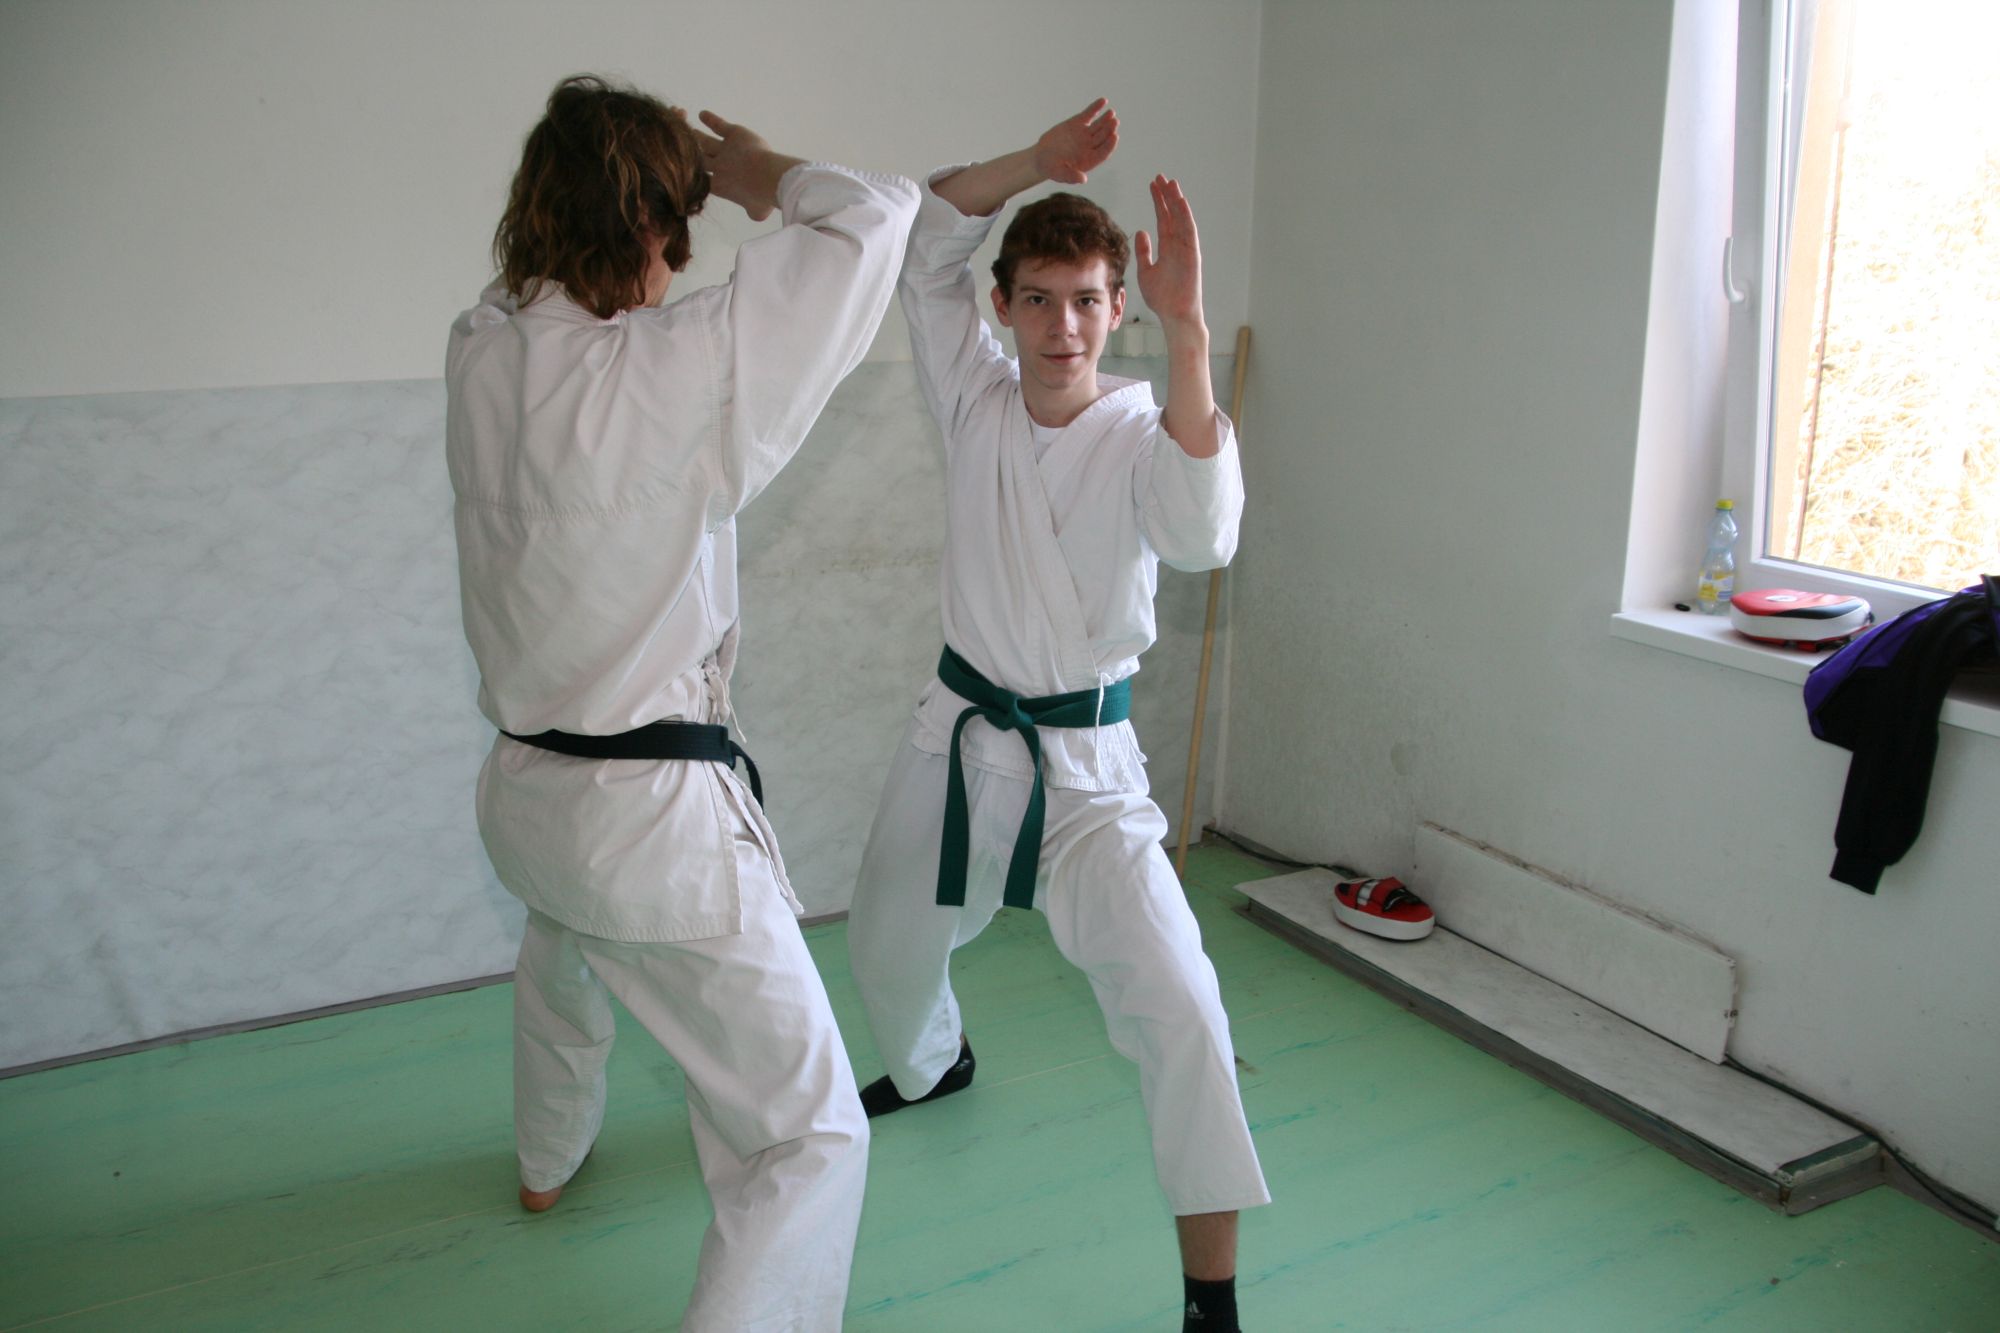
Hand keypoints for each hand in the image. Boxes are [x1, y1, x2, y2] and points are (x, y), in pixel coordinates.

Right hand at [695, 110, 798, 221]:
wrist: (766, 178)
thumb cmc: (762, 197)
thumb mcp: (758, 211)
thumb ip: (754, 212)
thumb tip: (756, 215)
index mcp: (718, 186)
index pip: (702, 179)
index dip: (696, 175)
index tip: (689, 171)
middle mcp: (716, 167)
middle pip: (698, 158)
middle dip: (688, 152)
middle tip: (679, 146)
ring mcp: (723, 150)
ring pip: (704, 141)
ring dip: (695, 135)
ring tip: (685, 129)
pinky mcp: (734, 134)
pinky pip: (719, 126)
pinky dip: (711, 120)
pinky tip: (702, 114)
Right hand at [1031, 98, 1118, 184]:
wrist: (1042, 157)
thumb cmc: (1052, 168)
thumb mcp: (1059, 174)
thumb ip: (1071, 176)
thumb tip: (1083, 179)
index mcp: (1090, 159)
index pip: (1103, 152)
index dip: (1109, 145)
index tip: (1114, 136)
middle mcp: (1090, 146)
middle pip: (1103, 137)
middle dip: (1109, 129)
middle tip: (1114, 121)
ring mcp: (1085, 134)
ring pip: (1098, 125)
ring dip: (1105, 119)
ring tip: (1111, 113)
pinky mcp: (1078, 123)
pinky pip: (1089, 114)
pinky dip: (1095, 108)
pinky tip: (1103, 101)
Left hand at [1135, 176, 1204, 330]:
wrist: (1174, 315)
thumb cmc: (1162, 298)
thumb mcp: (1146, 271)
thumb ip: (1143, 252)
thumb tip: (1140, 232)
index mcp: (1168, 248)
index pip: (1163, 219)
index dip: (1158, 201)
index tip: (1153, 185)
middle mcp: (1178, 245)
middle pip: (1173, 214)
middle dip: (1167, 196)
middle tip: (1160, 177)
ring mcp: (1186, 248)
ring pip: (1182, 219)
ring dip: (1177, 201)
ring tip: (1170, 183)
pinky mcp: (1192, 254)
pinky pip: (1190, 231)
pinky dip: (1185, 216)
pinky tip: (1180, 202)